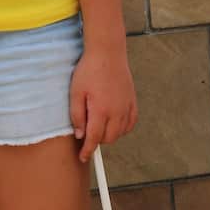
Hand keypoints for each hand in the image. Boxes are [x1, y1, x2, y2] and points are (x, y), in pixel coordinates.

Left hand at [69, 44, 137, 163]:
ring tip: (99, 122)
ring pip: (120, 133)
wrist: (107, 52)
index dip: (87, 150)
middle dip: (97, 140)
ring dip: (109, 134)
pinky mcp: (133, 101)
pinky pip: (130, 124)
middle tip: (87, 131)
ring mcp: (127, 106)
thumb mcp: (75, 92)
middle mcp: (117, 111)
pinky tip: (114, 122)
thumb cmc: (88, 70)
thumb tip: (80, 135)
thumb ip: (77, 116)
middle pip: (109, 139)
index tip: (83, 157)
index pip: (94, 138)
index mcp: (101, 109)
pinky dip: (122, 128)